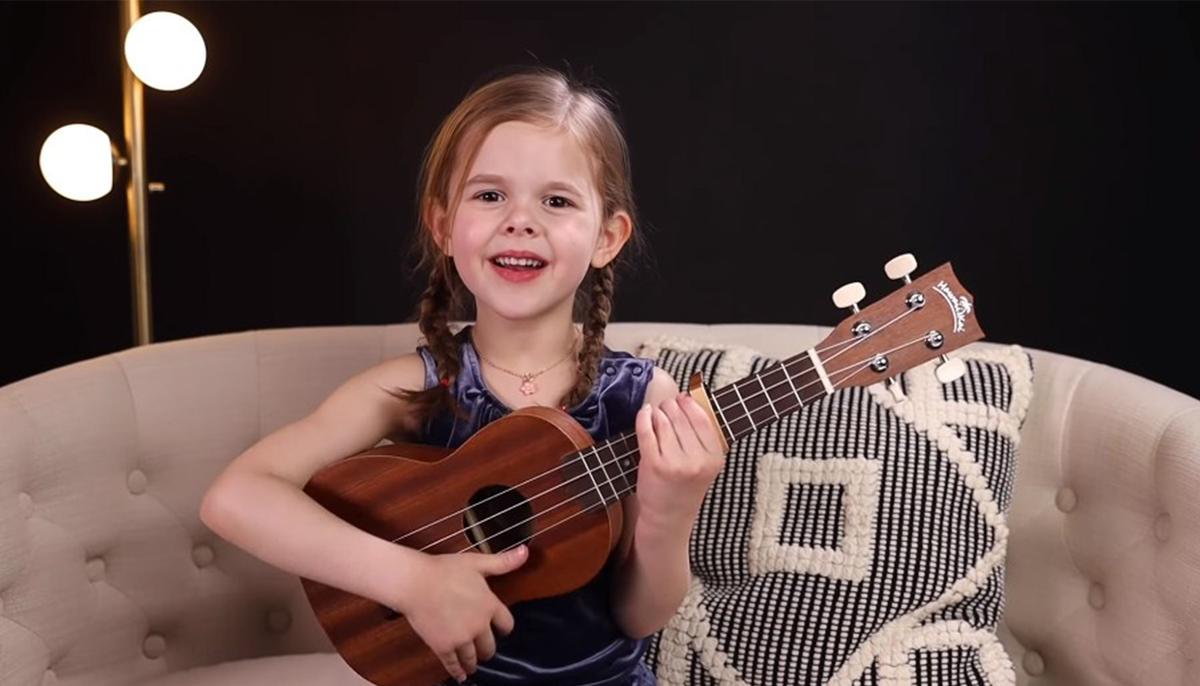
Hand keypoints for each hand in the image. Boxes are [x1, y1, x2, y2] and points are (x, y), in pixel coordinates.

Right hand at [400, 545, 528, 682]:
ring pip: (473, 658)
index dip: (504, 628)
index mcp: (489, 605)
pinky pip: (453, 664)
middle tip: (484, 649)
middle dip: (488, 648)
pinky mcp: (443, 647)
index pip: (506, 624)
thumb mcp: (477, 563)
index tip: (501, 630)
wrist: (416, 582)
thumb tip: (525, 552)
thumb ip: (503, 562)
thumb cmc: (444, 570)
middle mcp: (479, 625)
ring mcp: (461, 638)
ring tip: (473, 665)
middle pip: (490, 646)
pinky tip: (460, 676)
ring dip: (474, 662)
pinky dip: (458, 671)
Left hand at [633, 392, 726, 535]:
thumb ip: (702, 437)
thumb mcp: (705, 464)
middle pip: (681, 417)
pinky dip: (644, 417)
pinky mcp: (653, 465)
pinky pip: (647, 431)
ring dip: (658, 412)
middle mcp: (696, 460)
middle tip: (667, 405)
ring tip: (657, 413)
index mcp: (714, 458)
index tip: (683, 398)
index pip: (703, 419)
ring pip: (663, 422)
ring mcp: (674, 463)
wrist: (668, 518)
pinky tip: (645, 413)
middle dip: (671, 405)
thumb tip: (688, 399)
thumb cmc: (685, 487)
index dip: (690, 403)